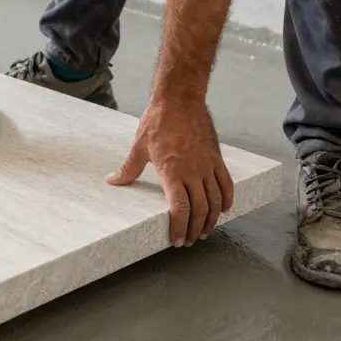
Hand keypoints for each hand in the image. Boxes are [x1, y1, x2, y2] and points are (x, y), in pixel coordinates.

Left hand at [107, 96, 234, 246]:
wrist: (180, 100)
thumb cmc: (158, 122)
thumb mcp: (139, 147)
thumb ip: (128, 168)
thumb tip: (113, 180)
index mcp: (172, 172)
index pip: (179, 208)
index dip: (179, 227)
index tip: (176, 240)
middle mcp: (193, 172)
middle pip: (200, 209)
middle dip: (195, 229)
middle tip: (189, 240)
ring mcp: (207, 165)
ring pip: (216, 200)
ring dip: (211, 219)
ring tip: (204, 230)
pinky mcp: (216, 158)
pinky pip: (226, 184)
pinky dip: (227, 200)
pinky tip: (223, 210)